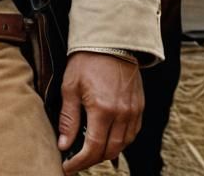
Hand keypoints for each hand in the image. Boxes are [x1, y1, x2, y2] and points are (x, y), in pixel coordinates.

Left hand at [58, 50, 143, 172]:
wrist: (111, 40)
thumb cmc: (87, 60)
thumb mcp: (70, 86)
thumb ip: (68, 118)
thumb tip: (64, 145)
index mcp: (103, 109)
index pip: (93, 148)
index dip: (79, 162)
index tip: (67, 167)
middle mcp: (122, 114)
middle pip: (110, 151)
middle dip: (92, 160)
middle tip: (77, 161)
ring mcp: (133, 111)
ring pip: (123, 145)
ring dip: (107, 152)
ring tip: (90, 152)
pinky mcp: (139, 107)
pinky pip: (132, 133)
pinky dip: (121, 141)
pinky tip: (108, 139)